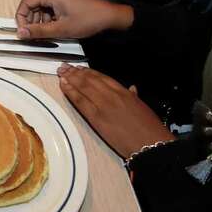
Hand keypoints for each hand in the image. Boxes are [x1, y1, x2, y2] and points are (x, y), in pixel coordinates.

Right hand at [16, 0, 133, 39]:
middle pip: (33, 5)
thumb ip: (38, 31)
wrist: (110, 17)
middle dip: (31, 21)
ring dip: (40, 21)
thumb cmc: (89, 19)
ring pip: (42, 8)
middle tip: (33, 35)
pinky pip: (50, 8)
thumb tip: (21, 33)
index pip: (26, 3)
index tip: (23, 31)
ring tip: (46, 34)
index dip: (21, 18)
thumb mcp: (61, 29)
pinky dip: (49, 19)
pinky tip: (54, 29)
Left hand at [57, 64, 173, 158]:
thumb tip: (131, 89)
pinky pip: (80, 102)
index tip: (80, 68)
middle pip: (90, 80)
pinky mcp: (96, 118)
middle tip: (65, 66)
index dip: (89, 72)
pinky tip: (64, 85)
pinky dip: (70, 92)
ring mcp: (103, 106)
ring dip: (70, 78)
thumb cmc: (150, 129)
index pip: (102, 77)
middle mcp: (112, 95)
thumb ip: (133, 96)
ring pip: (83, 87)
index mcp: (124, 92)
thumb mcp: (143, 107)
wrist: (150, 144)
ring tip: (62, 72)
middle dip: (76, 72)